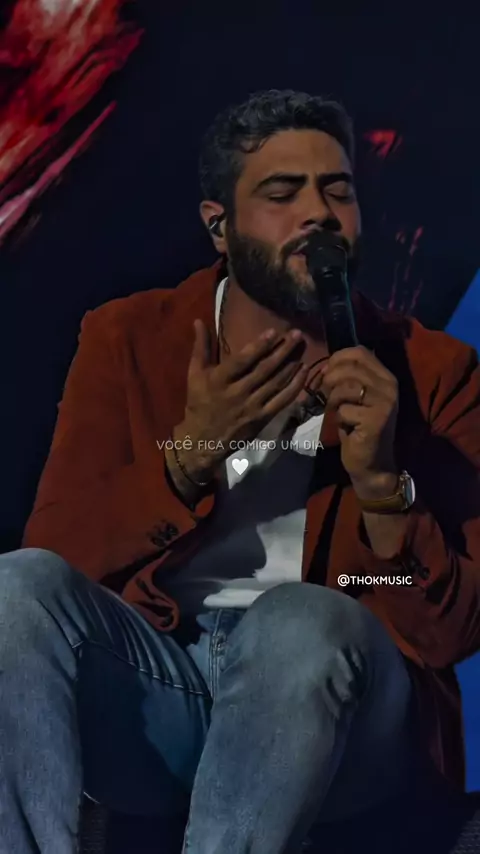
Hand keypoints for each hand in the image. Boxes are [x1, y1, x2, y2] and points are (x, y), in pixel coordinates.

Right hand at [172, 320, 307, 481]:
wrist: (204, 440)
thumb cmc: (199, 403)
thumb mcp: (194, 374)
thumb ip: (201, 347)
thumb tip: (199, 321)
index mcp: (219, 380)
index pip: (242, 361)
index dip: (258, 346)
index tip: (273, 332)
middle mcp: (237, 392)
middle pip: (264, 369)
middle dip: (282, 350)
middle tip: (297, 334)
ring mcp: (252, 406)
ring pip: (275, 383)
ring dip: (291, 364)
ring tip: (302, 347)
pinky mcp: (262, 418)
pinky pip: (282, 400)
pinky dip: (295, 386)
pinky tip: (304, 372)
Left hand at [319, 346, 398, 496]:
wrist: (372, 464)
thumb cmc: (359, 429)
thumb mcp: (354, 398)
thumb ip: (346, 378)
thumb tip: (325, 366)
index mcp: (386, 377)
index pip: (359, 352)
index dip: (337, 358)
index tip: (325, 372)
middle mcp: (390, 386)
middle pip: (350, 368)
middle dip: (330, 379)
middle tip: (325, 394)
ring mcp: (385, 403)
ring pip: (345, 388)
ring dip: (334, 401)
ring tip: (339, 413)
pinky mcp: (377, 419)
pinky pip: (344, 410)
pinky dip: (339, 419)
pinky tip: (348, 428)